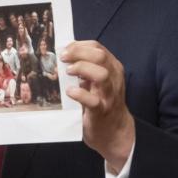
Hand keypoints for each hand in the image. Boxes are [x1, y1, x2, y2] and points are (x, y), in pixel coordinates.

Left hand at [60, 40, 134, 172]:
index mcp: (112, 68)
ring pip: (101, 74)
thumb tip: (65, 53)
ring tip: (68, 73)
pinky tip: (70, 92)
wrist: (114, 132)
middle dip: (78, 53)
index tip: (64, 50)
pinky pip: (93, 100)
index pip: (97, 47)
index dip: (79, 45)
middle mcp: (114, 78)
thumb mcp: (97, 80)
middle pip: (100, 56)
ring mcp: (109, 95)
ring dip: (81, 69)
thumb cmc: (102, 102)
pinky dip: (80, 94)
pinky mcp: (101, 111)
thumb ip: (87, 67)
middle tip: (63, 58)